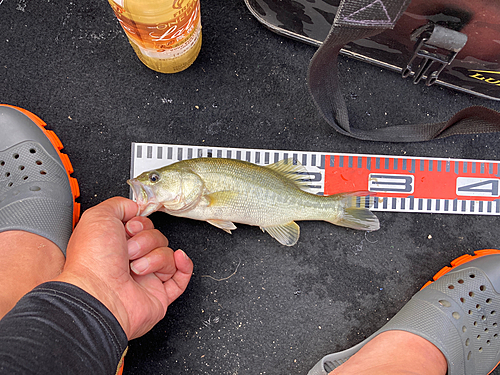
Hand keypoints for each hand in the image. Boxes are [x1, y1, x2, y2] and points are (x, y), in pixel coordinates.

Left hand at [53, 197, 192, 338]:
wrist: (99, 296)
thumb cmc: (92, 262)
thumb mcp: (97, 217)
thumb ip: (119, 205)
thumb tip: (135, 207)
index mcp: (114, 244)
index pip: (141, 224)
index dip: (139, 223)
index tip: (129, 227)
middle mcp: (129, 261)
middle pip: (156, 237)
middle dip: (145, 240)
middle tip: (129, 250)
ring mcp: (145, 277)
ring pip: (168, 254)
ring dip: (155, 257)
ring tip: (136, 268)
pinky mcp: (159, 294)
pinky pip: (181, 276)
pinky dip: (184, 266)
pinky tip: (178, 259)